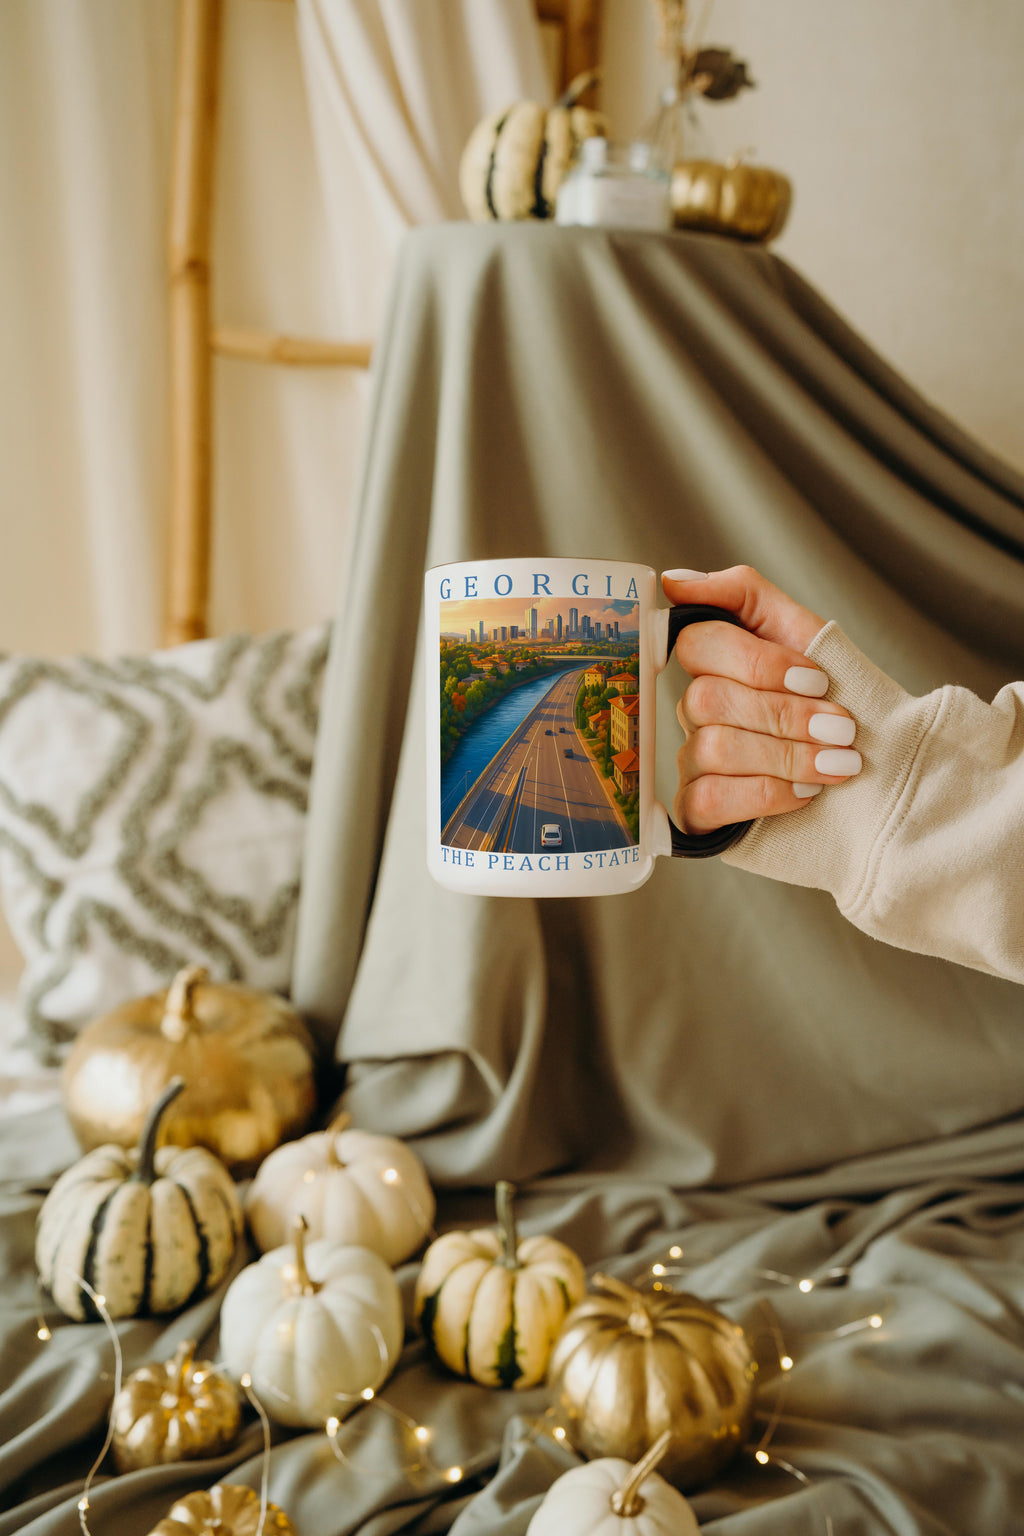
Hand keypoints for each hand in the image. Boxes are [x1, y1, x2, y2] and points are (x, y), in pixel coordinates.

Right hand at [661, 565, 860, 833]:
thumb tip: (674, 582)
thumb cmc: (842, 705)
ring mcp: (693, 762)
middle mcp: (697, 712)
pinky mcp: (698, 812)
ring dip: (786, 756)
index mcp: (717, 665)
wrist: (883, 781)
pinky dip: (765, 794)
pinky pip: (706, 799)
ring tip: (837, 763)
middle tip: (840, 728)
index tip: (820, 679)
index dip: (760, 663)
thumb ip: (744, 595)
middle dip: (785, 715)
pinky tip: (805, 794)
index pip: (697, 644)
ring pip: (712, 748)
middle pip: (706, 700)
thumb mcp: (809, 638)